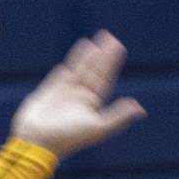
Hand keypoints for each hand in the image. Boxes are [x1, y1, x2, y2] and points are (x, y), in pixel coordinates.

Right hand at [11, 32, 145, 160]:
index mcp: (92, 106)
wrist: (37, 141)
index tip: (119, 47)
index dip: (112, 64)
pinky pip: (63, 72)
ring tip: (96, 41)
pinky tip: (77, 52)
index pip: (105, 79)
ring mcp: (65, 94)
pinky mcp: (50, 91)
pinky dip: (72, 61)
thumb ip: (118, 117)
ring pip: (80, 69)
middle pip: (95, 72)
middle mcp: (81, 99)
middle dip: (103, 56)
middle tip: (111, 37)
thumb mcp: (97, 128)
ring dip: (88, 56)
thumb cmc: (68, 137)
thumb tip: (141, 109)